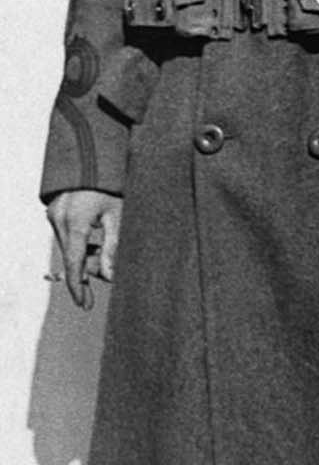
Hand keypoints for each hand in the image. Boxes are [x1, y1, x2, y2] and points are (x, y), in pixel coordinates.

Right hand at [46, 189, 122, 309]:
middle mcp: (59, 219)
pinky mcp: (55, 213)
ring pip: (69, 248)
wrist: (92, 159)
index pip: (74, 262)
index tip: (83, 305)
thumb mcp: (118, 216)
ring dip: (85, 258)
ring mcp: (54, 215)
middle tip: (97, 289)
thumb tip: (110, 276)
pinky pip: (67, 237)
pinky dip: (80, 245)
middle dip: (86, 273)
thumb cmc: (111, 186)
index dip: (78, 286)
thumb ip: (113, 246)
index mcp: (75, 221)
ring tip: (105, 258)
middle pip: (72, 257)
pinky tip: (95, 245)